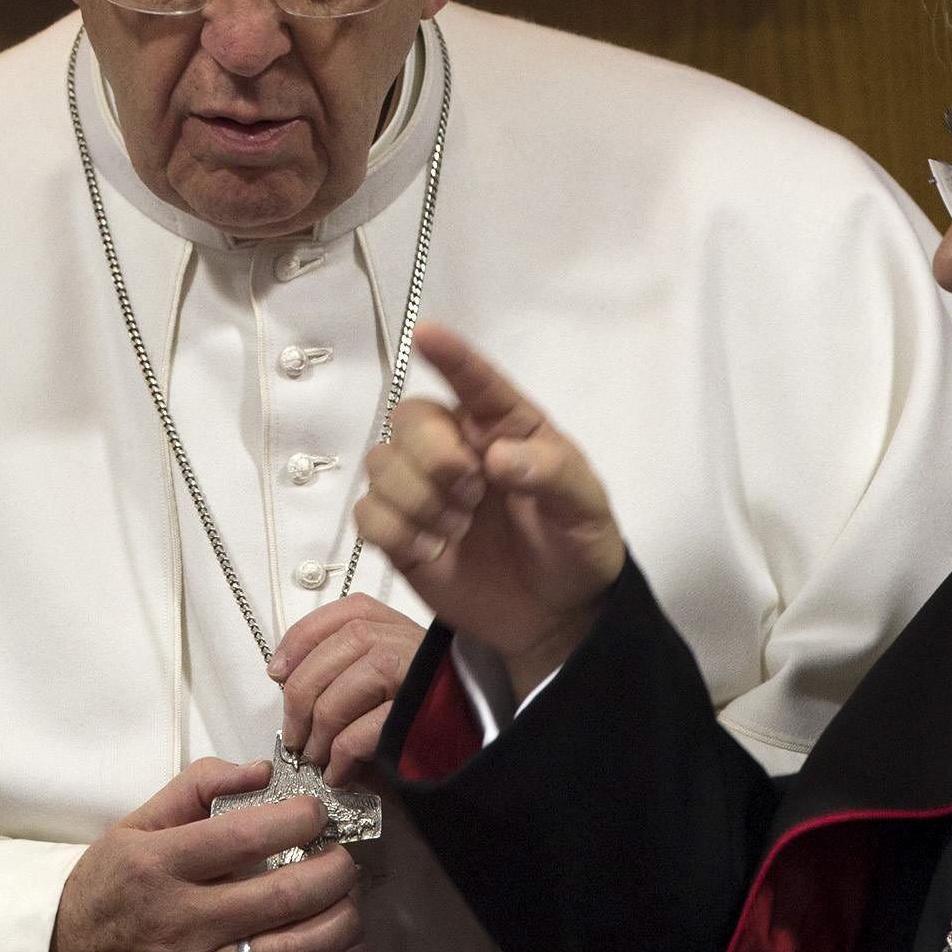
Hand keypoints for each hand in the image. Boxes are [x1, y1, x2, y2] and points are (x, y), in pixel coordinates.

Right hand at [46, 756, 369, 951]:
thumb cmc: (107, 888)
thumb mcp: (135, 824)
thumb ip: (197, 786)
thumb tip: (262, 770)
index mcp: (160, 866)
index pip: (242, 837)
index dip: (294, 819)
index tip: (318, 811)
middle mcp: (184, 923)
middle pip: (279, 899)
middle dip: (331, 873)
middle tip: (345, 857)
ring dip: (340, 925)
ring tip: (353, 900)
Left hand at [269, 597, 427, 788]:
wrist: (472, 751)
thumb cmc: (422, 721)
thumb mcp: (384, 679)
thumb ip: (345, 667)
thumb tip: (288, 678)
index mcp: (398, 627)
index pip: (343, 614)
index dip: (302, 639)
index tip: (278, 671)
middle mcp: (409, 643)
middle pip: (338, 646)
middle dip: (302, 693)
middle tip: (293, 731)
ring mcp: (418, 679)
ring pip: (346, 690)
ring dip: (319, 729)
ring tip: (316, 756)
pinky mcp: (420, 724)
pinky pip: (363, 733)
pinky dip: (340, 757)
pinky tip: (338, 773)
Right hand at [355, 323, 626, 700]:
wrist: (556, 618)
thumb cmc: (574, 544)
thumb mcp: (585, 507)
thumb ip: (551, 474)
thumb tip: (499, 457)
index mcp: (503, 424)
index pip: (474, 380)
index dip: (451, 355)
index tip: (426, 333)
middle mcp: (455, 445)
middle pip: (410, 418)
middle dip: (433, 455)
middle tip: (471, 492)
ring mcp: (422, 488)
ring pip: (380, 463)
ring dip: (417, 500)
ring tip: (457, 529)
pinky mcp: (398, 532)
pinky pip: (367, 513)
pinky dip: (394, 532)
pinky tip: (431, 551)